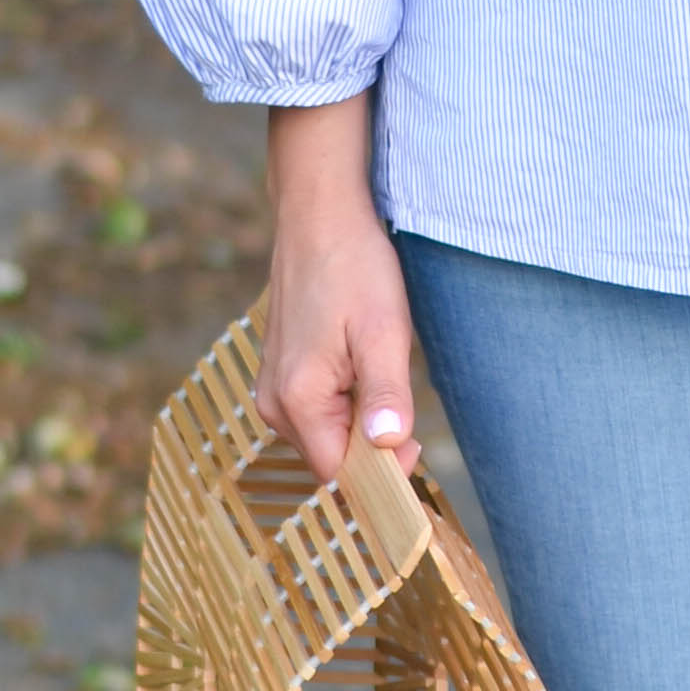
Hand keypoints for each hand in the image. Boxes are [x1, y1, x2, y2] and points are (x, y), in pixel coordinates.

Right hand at [258, 99, 414, 482]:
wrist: (319, 215)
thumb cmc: (353, 267)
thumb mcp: (384, 332)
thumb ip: (386, 394)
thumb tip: (390, 446)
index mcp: (297, 400)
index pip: (341, 474)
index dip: (383, 470)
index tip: (417, 443)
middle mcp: (274, 403)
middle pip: (332, 459)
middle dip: (373, 445)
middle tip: (405, 399)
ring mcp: (272, 389)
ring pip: (327, 436)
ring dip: (361, 421)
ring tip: (380, 369)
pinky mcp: (279, 375)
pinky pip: (318, 412)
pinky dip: (346, 404)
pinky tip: (362, 364)